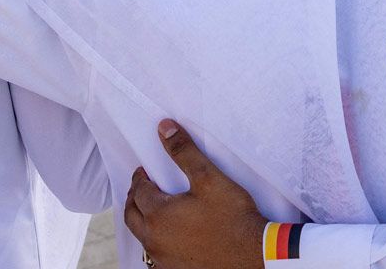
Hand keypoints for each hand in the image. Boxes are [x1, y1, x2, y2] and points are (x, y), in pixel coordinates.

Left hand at [125, 120, 266, 268]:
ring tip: (153, 210)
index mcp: (158, 215)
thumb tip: (165, 128)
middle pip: (132, 215)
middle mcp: (154, 239)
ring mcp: (163, 258)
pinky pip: (156, 254)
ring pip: (142, 237)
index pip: (139, 191)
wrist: (253, 254)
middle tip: (142, 188)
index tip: (144, 172)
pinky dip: (155, 241)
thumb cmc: (232, 217)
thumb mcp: (208, 178)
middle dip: (134, 198)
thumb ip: (183, 152)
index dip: (140, 178)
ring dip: (142, 221)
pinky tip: (168, 237)